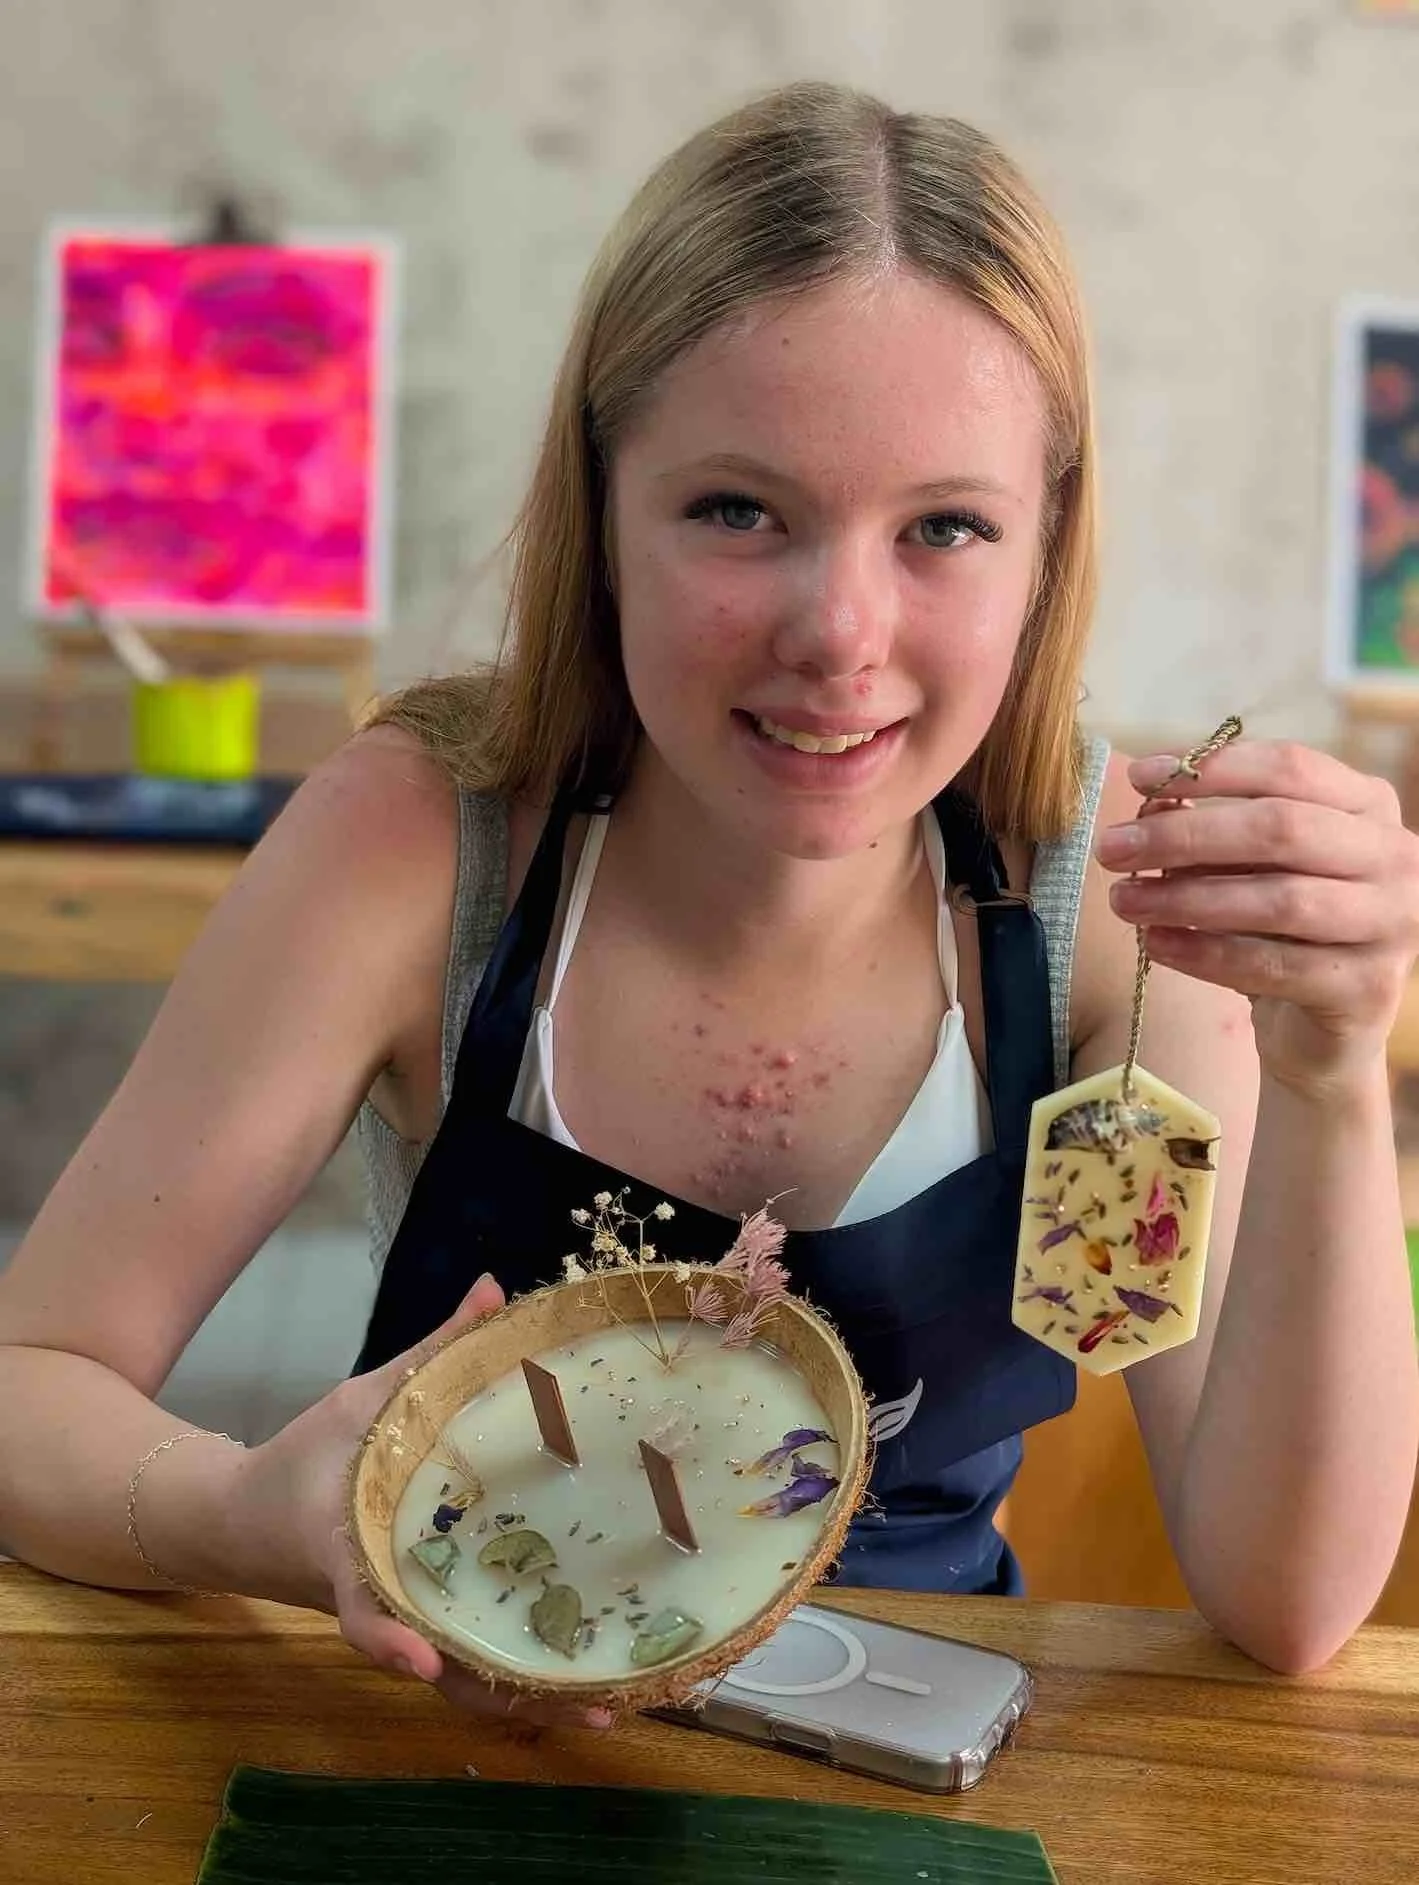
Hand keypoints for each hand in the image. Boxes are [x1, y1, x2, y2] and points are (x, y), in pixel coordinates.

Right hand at [230, 1272, 614, 1731]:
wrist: (241, 1522)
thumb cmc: (301, 1461)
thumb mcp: (361, 1398)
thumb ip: (432, 1350)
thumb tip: (493, 1288)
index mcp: (347, 1553)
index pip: (361, 1607)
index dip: (388, 1636)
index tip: (419, 1656)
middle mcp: (377, 1603)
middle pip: (440, 1668)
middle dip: (511, 1694)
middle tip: (594, 1703)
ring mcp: (397, 1623)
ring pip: (460, 1681)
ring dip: (527, 1701)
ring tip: (608, 1704)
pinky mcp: (413, 1627)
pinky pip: (463, 1665)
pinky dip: (512, 1679)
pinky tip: (577, 1680)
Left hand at [1094, 740, 1418, 1092]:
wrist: (1322, 1028)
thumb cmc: (1281, 927)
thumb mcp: (1250, 866)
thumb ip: (1213, 827)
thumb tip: (1152, 795)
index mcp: (1368, 805)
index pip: (1291, 768)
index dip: (1212, 769)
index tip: (1138, 776)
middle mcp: (1394, 857)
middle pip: (1281, 829)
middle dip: (1185, 835)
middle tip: (1113, 848)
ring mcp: (1392, 923)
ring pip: (1278, 900)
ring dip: (1186, 898)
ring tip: (1123, 900)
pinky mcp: (1367, 987)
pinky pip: (1272, 965)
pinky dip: (1205, 953)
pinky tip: (1154, 944)